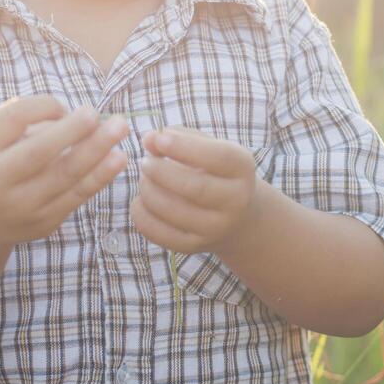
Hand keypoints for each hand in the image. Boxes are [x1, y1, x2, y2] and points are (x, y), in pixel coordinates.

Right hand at [0, 96, 127, 249]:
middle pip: (38, 152)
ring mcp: (22, 205)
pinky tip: (119, 158)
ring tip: (120, 128)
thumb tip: (74, 117)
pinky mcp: (43, 224)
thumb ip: (25, 121)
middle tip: (96, 112)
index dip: (42, 106)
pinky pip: (77, 196)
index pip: (13, 119)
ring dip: (97, 150)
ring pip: (64, 176)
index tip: (63, 106)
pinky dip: (100, 175)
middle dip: (71, 130)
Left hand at [130, 127, 258, 253]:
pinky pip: (160, 234)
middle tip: (144, 162)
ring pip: (175, 211)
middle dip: (162, 172)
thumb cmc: (214, 171)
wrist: (235, 216)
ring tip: (144, 180)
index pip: (218, 157)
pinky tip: (141, 201)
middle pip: (196, 188)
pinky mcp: (194, 246)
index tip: (159, 138)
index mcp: (242, 168)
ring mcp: (216, 228)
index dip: (185, 147)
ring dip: (149, 191)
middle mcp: (236, 201)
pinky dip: (142, 215)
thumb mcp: (208, 147)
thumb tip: (149, 139)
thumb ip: (179, 137)